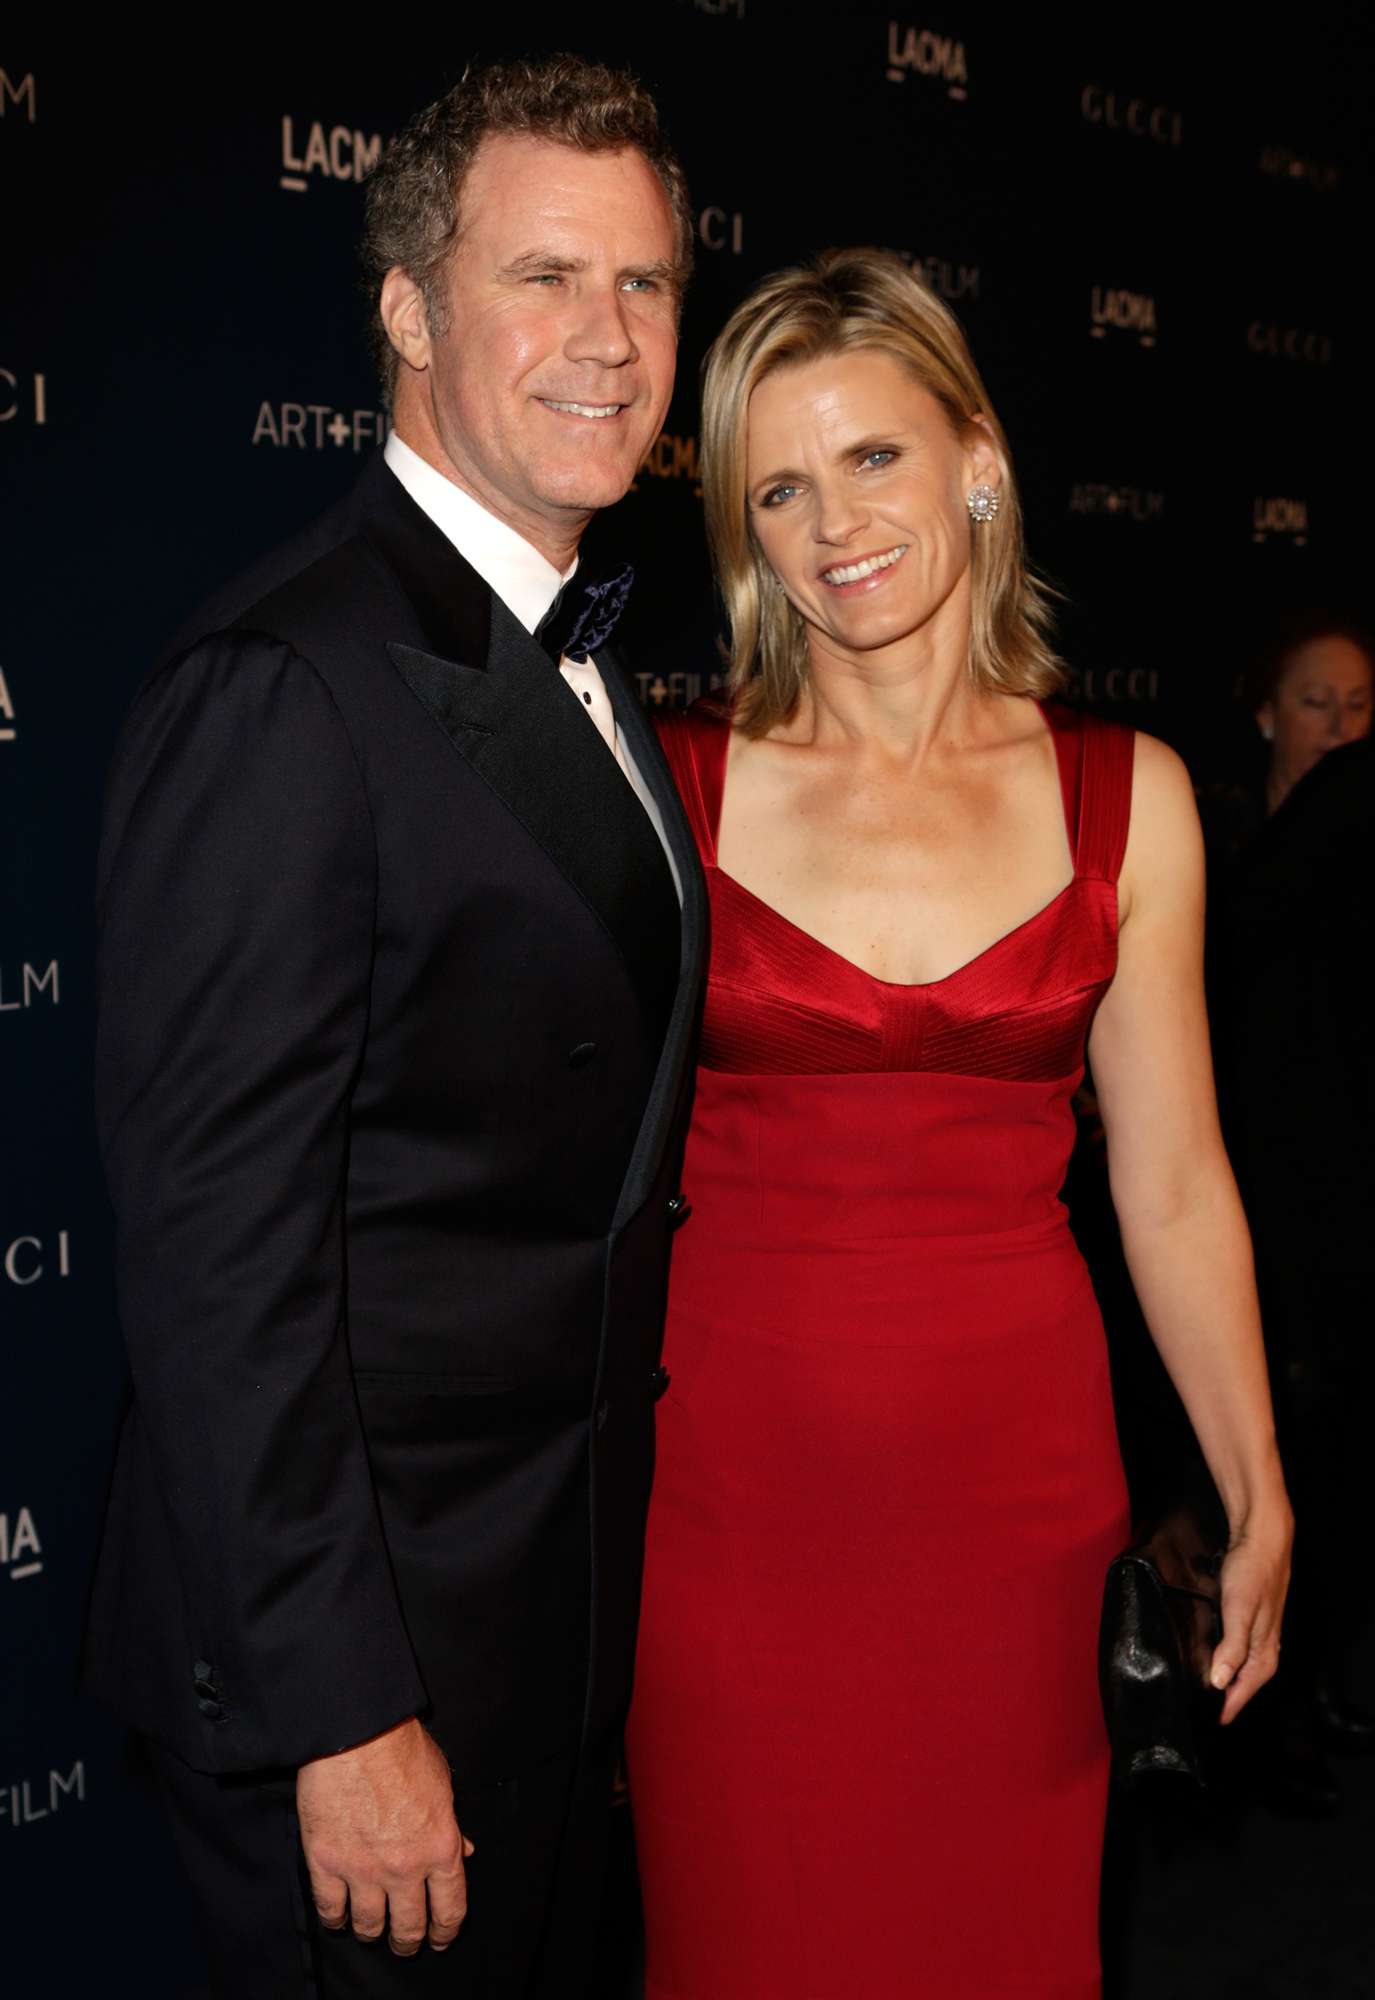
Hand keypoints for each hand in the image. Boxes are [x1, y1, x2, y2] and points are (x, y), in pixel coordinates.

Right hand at [297, 1717, 473, 1955]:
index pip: (450, 1909)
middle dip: (409, 1942)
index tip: (441, 1937)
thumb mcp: (442, 1783)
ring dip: (373, 1932)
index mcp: (440, 1847)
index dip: (446, 1931)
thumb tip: (464, 1851)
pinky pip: (331, 1909)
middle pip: (409, 1927)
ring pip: (370, 1925)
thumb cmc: (401, 1748)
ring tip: (372, 1930)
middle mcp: (405, 1868)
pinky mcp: (326, 1863)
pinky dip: (336, 1919)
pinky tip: (339, 1916)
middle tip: (406, 1944)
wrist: (356, 1731)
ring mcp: (363, 1870)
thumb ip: (452, 1824)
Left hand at [1208, 1502, 1293, 1725]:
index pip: (1242, 1693)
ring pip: (1241, 1668)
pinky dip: (1225, 1660)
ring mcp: (1259, 1635)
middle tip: (1199, 1710)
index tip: (1206, 1721)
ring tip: (1201, 1690)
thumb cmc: (1252, 1573)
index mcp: (1264, 1653)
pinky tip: (1209, 1657)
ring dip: (1225, 1680)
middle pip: (1243, 1684)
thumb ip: (1231, 1647)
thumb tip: (1219, 1682)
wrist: (1262, 1539)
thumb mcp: (1239, 1610)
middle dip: (1224, 1699)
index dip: (1225, 1708)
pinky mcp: (1250, 1621)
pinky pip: (1238, 1651)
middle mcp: (1265, 1649)